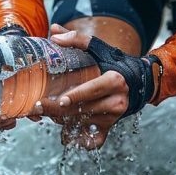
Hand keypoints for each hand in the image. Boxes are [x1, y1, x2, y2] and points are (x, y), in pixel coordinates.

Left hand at [31, 24, 131, 149]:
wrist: (137, 83)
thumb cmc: (114, 63)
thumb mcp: (99, 48)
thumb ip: (77, 39)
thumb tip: (54, 33)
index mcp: (114, 81)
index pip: (94, 90)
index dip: (78, 95)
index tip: (60, 100)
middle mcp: (116, 102)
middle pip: (84, 109)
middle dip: (59, 110)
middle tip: (38, 106)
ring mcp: (113, 118)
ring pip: (84, 123)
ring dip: (63, 121)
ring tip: (45, 113)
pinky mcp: (109, 128)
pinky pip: (93, 141)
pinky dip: (79, 140)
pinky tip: (66, 135)